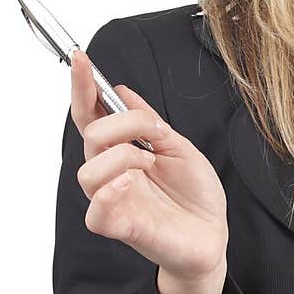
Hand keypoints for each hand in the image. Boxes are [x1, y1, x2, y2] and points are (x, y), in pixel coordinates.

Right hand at [70, 49, 228, 284]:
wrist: (213, 235)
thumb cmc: (195, 195)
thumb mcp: (179, 147)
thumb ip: (149, 122)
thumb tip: (122, 90)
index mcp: (123, 151)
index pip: (91, 116)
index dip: (83, 88)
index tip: (80, 59)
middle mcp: (113, 174)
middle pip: (90, 136)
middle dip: (120, 123)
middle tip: (153, 131)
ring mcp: (114, 201)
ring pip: (88, 172)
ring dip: (121, 158)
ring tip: (150, 163)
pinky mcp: (121, 227)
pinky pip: (96, 213)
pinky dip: (107, 195)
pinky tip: (128, 184)